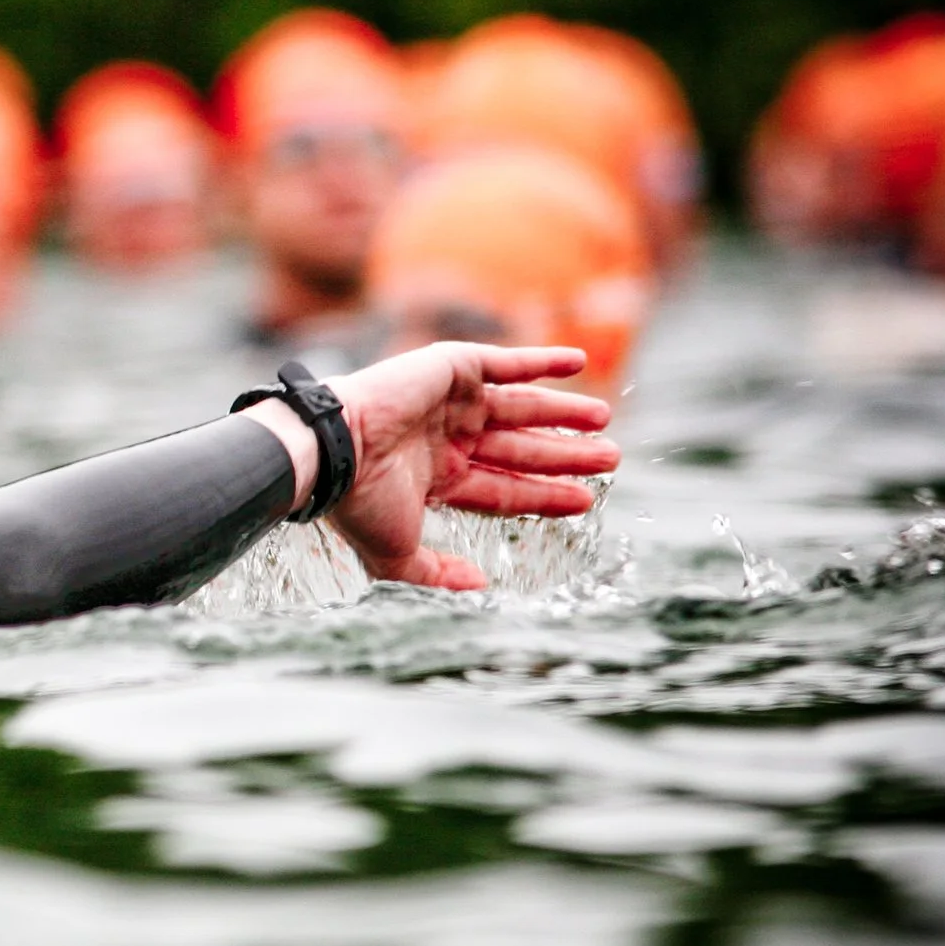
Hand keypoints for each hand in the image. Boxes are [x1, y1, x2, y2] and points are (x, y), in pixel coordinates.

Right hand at [323, 342, 616, 590]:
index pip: (504, 487)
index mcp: (436, 478)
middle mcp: (446, 438)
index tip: (585, 500)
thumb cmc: (359, 504)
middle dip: (564, 455)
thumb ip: (436, 574)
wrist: (333, 450)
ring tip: (605, 420)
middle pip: (520, 448)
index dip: (544, 495)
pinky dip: (541, 360)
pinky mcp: (450, 367)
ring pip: (521, 407)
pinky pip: (505, 361)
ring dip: (563, 412)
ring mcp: (449, 402)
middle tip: (610, 459)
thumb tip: (481, 585)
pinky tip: (579, 363)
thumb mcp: (397, 556)